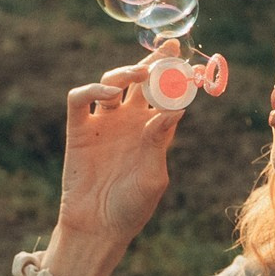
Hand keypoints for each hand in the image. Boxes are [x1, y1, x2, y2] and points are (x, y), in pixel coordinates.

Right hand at [54, 43, 186, 247]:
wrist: (97, 228)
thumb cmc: (131, 207)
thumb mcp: (153, 175)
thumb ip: (160, 140)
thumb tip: (177, 108)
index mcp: (152, 131)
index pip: (168, 95)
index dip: (180, 78)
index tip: (196, 65)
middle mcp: (128, 122)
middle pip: (141, 81)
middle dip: (156, 62)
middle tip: (170, 48)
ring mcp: (102, 124)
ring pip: (113, 82)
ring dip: (126, 72)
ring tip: (140, 75)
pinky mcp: (77, 130)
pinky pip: (80, 99)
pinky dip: (92, 90)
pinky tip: (108, 95)